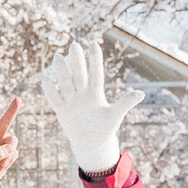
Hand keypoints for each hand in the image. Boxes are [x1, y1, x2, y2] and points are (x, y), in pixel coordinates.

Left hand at [0, 98, 19, 187]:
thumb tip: (11, 148)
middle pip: (5, 122)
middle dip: (12, 111)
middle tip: (18, 99)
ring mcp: (2, 145)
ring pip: (13, 142)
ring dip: (9, 153)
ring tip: (0, 163)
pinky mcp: (8, 153)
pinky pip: (14, 153)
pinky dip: (9, 161)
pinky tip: (2, 166)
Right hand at [36, 37, 134, 175]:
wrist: (92, 143)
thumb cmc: (105, 128)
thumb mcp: (115, 115)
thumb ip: (125, 103)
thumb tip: (142, 93)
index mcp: (96, 94)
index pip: (95, 74)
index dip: (94, 60)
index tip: (93, 44)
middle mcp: (83, 95)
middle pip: (79, 75)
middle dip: (76, 61)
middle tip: (74, 45)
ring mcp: (72, 102)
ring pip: (66, 83)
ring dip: (62, 71)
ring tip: (58, 57)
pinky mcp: (63, 112)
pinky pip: (55, 99)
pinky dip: (50, 91)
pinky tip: (45, 80)